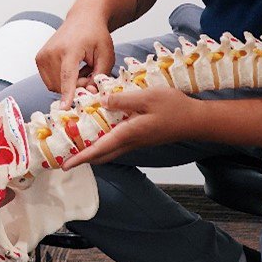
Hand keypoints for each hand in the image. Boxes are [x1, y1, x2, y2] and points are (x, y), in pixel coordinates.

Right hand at [34, 14, 114, 107]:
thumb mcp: (106, 55)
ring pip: (54, 86)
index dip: (67, 93)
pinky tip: (70, 68)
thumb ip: (100, 76)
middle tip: (89, 75)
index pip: (68, 75)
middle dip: (76, 87)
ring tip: (80, 69)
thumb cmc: (96, 36)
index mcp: (70, 49)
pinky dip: (60, 80)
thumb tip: (90, 93)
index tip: (64, 108)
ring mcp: (43, 55)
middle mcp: (52, 51)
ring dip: (68, 85)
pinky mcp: (39, 58)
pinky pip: (49, 81)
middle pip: (62, 85)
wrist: (83, 18)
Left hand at [64, 86, 196, 167]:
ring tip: (78, 145)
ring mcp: (137, 142)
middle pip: (102, 155)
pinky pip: (118, 144)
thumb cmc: (174, 107)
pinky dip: (105, 143)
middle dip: (83, 158)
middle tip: (66, 157)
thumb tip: (101, 102)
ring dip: (93, 151)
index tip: (65, 165)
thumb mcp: (147, 97)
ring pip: (110, 151)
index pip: (99, 149)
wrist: (195, 120)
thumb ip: (123, 100)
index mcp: (129, 133)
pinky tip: (101, 131)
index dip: (81, 157)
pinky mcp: (142, 138)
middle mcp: (131, 141)